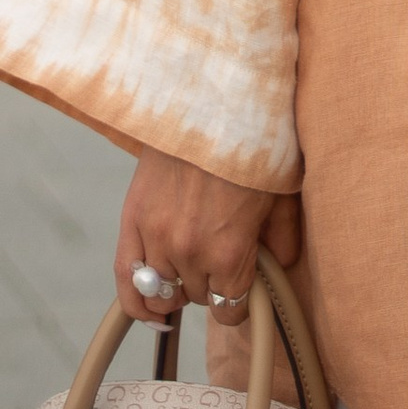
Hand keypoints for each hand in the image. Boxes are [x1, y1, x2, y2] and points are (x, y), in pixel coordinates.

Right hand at [114, 151, 301, 329]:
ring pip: (164, 289)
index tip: (242, 289)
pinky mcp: (132, 217)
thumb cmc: (252, 141)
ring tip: (190, 267)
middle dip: (210, 283)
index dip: (238, 302)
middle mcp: (189, 252)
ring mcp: (156, 236)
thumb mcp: (281, 194)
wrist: (213, 98)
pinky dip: (136, 302)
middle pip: (196, 297)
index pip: (229, 310)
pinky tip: (150, 309)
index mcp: (229, 251)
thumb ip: (282, 240)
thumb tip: (277, 268)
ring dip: (178, 282)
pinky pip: (125, 279)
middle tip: (220, 258)